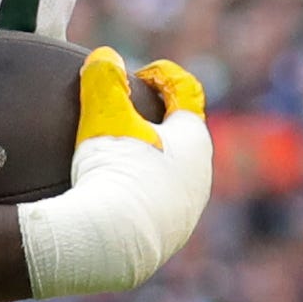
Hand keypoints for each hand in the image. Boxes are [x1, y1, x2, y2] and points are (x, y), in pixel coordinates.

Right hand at [16, 48, 212, 300]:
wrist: (109, 245)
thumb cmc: (112, 173)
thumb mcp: (102, 116)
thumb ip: (103, 78)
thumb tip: (104, 56)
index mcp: (193, 138)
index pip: (186, 91)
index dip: (163, 75)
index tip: (138, 75)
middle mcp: (200, 175)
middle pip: (182, 134)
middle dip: (155, 119)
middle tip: (121, 115)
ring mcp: (187, 210)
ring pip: (173, 172)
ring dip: (149, 159)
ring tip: (115, 159)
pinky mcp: (170, 236)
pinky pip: (158, 203)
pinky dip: (141, 191)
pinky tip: (113, 197)